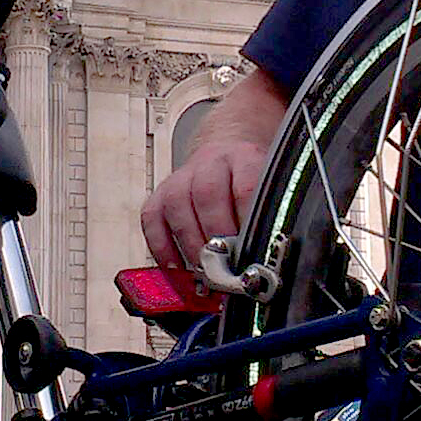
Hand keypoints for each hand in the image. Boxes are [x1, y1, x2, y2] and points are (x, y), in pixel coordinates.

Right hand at [141, 140, 269, 268]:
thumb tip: (264, 252)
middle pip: (207, 194)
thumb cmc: (247, 178)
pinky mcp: (160, 194)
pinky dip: (162, 247)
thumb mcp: (268, 186)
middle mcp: (211, 164)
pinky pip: (152, 219)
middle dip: (216, 234)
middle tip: (226, 264)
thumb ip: (267, 214)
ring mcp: (181, 177)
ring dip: (191, 243)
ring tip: (205, 269)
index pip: (244, 186)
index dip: (245, 220)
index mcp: (244, 159)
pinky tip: (177, 268)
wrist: (225, 150)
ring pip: (177, 204)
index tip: (250, 250)